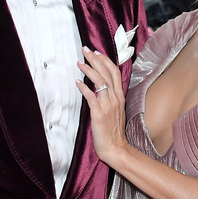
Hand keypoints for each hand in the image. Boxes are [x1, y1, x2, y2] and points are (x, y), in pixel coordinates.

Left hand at [76, 47, 127, 165]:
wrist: (115, 148)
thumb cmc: (113, 131)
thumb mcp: (115, 110)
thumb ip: (109, 98)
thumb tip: (98, 87)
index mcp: (119, 97)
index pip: (114, 72)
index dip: (105, 60)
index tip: (95, 52)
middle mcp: (115, 99)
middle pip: (107, 73)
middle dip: (95, 59)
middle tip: (85, 50)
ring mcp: (108, 106)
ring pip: (100, 82)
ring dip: (88, 70)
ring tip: (79, 62)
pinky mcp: (99, 115)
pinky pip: (91, 98)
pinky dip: (84, 88)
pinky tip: (77, 82)